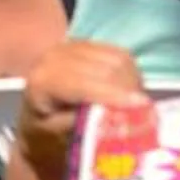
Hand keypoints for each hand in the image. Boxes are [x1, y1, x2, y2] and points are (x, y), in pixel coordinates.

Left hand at [17, 40, 148, 179]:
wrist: (34, 115)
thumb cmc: (45, 131)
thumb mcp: (58, 135)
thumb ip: (83, 124)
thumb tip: (115, 118)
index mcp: (43, 82)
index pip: (82, 83)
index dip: (113, 93)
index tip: (141, 105)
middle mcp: (55, 57)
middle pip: (104, 68)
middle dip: (129, 89)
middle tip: (145, 112)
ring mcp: (70, 46)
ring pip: (115, 57)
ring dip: (132, 80)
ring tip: (137, 102)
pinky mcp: (84, 44)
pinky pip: (118, 52)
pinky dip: (130, 70)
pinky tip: (130, 88)